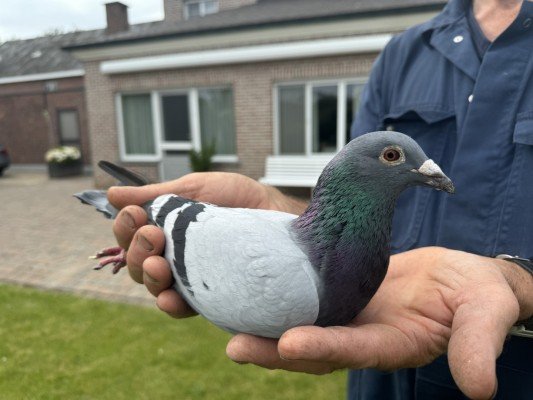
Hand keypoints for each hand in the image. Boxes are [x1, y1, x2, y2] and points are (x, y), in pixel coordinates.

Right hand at [107, 172, 306, 314]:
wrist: (274, 212)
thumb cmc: (235, 197)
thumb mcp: (194, 189)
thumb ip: (154, 195)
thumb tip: (111, 194)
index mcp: (163, 228)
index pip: (130, 235)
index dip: (125, 227)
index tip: (134, 213)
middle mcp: (171, 255)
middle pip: (137, 263)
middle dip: (137, 249)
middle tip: (153, 235)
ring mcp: (188, 276)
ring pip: (154, 285)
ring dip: (149, 275)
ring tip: (160, 264)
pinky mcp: (207, 296)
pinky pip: (181, 306)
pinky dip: (171, 303)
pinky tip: (171, 297)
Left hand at [225, 247, 532, 399]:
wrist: (460, 279)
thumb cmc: (478, 294)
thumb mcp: (485, 312)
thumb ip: (477, 343)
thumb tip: (481, 387)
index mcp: (395, 343)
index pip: (355, 351)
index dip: (325, 348)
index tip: (291, 343)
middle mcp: (363, 335)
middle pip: (315, 348)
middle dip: (275, 350)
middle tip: (235, 346)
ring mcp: (350, 315)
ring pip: (303, 323)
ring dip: (267, 325)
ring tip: (227, 318)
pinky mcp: (343, 292)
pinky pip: (307, 297)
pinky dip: (280, 296)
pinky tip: (252, 287)